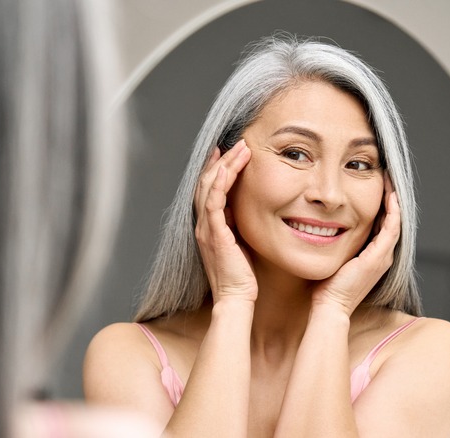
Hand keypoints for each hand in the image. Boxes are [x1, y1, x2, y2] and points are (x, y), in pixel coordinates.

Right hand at [194, 140, 257, 303]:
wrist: (236, 298)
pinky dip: (219, 182)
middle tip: (235, 142)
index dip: (215, 169)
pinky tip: (228, 168)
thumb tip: (246, 210)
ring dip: (224, 164)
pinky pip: (213, 202)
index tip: (226, 152)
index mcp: (209, 227)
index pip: (209, 190)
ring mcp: (206, 229)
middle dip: (221, 160)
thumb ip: (238, 226)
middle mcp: (203, 225)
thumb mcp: (240, 244)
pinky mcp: (214, 234)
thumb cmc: (242, 276)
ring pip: (209, 187)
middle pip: (206, 183)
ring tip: (240, 148)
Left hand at [311, 173, 400, 315]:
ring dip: (394, 200)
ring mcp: (382, 257)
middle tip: (387, 177)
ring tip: (390, 180)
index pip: (382, 224)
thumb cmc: (326, 286)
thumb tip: (322, 226)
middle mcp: (382, 256)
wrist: (330, 306)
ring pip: (395, 222)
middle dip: (390, 198)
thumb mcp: (334, 258)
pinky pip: (391, 228)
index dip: (382, 204)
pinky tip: (390, 196)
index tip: (376, 185)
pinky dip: (393, 211)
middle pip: (392, 220)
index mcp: (373, 256)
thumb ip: (335, 243)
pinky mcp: (378, 257)